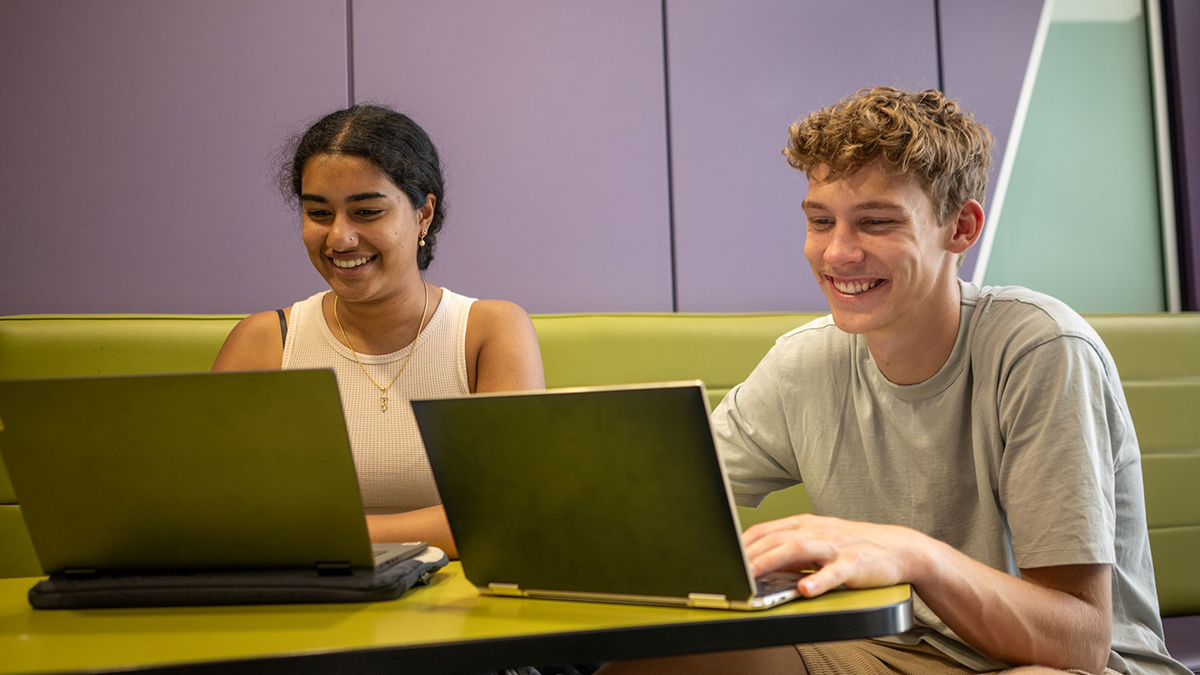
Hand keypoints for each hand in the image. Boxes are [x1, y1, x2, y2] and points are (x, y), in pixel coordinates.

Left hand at [743, 514, 931, 596]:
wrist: (899, 548)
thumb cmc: (854, 546)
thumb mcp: (818, 542)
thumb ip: (790, 550)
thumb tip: (758, 563)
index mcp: (805, 524)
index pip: (766, 530)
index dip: (742, 542)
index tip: (722, 554)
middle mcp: (817, 530)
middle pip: (776, 538)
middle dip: (750, 553)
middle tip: (729, 568)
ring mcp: (836, 545)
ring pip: (798, 549)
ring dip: (772, 561)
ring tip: (752, 575)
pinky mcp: (855, 563)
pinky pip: (834, 572)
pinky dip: (819, 581)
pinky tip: (805, 589)